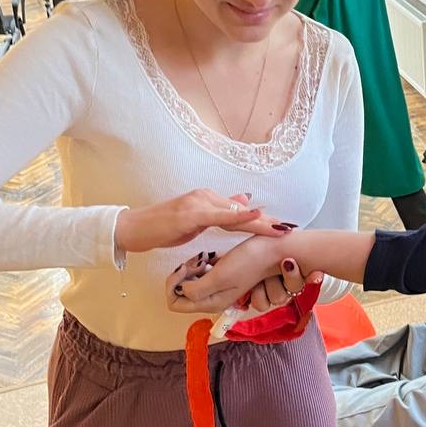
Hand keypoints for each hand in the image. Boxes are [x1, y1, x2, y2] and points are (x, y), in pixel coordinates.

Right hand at [115, 191, 288, 254]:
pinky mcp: (190, 213)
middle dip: (268, 222)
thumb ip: (218, 213)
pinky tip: (254, 216)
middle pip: (243, 211)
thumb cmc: (162, 227)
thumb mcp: (194, 222)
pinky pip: (219, 215)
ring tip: (281, 228)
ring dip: (260, 222)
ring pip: (236, 213)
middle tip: (292, 229)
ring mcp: (198, 203)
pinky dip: (238, 216)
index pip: (241, 212)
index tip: (284, 228)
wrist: (133, 229)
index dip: (264, 221)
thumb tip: (243, 202)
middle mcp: (206, 196)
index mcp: (208, 200)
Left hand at [166, 234, 308, 313]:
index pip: (175, 304)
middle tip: (197, 261)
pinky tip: (214, 257)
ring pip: (192, 281)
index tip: (184, 269)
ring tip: (207, 258)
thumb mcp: (220, 277)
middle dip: (184, 275)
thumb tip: (182, 290)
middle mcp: (214, 298)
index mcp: (212, 303)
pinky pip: (202, 273)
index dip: (174, 285)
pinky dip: (204, 264)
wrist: (275, 249)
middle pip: (182, 293)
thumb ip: (197, 289)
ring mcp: (219, 287)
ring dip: (194, 268)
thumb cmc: (251, 261)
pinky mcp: (223, 275)